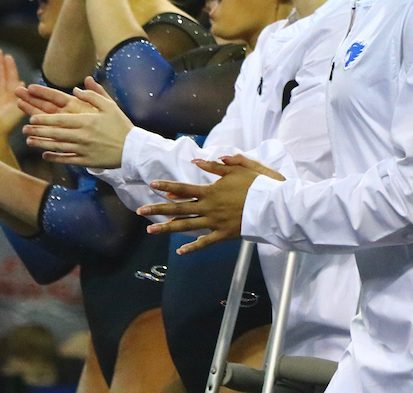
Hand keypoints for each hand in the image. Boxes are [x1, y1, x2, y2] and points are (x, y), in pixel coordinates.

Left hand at [21, 78, 134, 167]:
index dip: (44, 119)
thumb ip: (93, 95)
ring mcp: (83, 150)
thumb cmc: (121, 125)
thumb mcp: (110, 106)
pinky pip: (66, 160)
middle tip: (24, 129)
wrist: (133, 149)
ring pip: (57, 147)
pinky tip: (45, 155)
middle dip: (38, 130)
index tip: (32, 117)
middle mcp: (82, 136)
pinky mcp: (85, 161)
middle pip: (55, 133)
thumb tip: (76, 89)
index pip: (60, 119)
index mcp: (87, 121)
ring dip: (41, 144)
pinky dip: (54, 157)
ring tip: (29, 141)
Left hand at [137, 155, 284, 253]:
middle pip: (179, 208)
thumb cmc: (258, 183)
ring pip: (187, 226)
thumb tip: (196, 162)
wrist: (272, 205)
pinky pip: (205, 242)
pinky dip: (193, 247)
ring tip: (150, 231)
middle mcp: (209, 207)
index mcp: (211, 191)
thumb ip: (216, 166)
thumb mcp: (239, 168)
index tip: (152, 185)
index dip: (167, 186)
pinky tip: (180, 251)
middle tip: (140, 212)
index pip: (184, 188)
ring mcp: (215, 222)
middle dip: (158, 209)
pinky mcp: (223, 234)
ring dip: (168, 228)